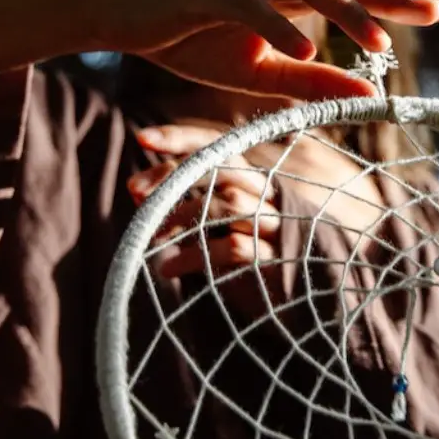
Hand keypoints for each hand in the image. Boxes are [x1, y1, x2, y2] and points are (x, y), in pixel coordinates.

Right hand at [98, 0, 438, 100]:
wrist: (124, 18)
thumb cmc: (193, 41)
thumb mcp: (260, 73)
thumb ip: (312, 82)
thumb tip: (367, 93)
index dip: (398, 0)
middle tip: (437, 14)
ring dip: (343, 12)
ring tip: (378, 44)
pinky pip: (248, 7)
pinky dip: (278, 28)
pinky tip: (307, 51)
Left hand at [127, 123, 280, 277]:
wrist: (304, 301)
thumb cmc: (253, 259)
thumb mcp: (219, 228)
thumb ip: (189, 208)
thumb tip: (137, 191)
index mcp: (254, 180)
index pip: (218, 146)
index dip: (180, 138)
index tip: (142, 138)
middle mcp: (269, 195)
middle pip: (223, 167)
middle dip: (175, 174)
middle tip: (134, 189)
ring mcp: (277, 225)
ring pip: (231, 203)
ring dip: (184, 214)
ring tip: (152, 235)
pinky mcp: (278, 259)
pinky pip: (236, 248)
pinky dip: (196, 256)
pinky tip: (168, 269)